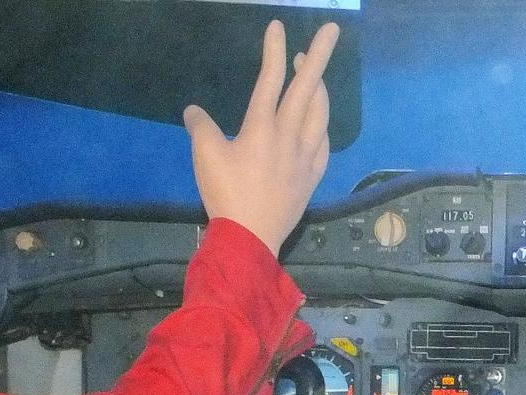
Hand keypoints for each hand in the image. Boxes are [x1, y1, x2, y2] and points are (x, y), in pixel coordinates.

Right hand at [183, 20, 339, 256]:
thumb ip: (201, 127)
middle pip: (309, 87)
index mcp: (262, 127)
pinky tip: (319, 121)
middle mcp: (290, 136)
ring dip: (320, 88)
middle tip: (331, 30)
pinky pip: (324, 142)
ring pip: (322, 113)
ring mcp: (306, 157)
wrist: (251, 236)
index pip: (271, 78)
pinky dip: (322, 124)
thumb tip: (194, 112)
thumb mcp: (204, 155)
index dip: (275, 50)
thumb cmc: (226, 193)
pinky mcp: (312, 177)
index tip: (278, 26)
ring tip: (312, 73)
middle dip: (319, 55)